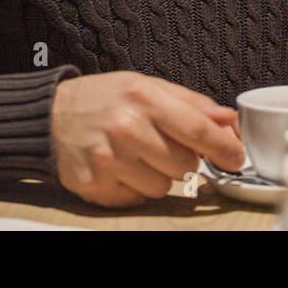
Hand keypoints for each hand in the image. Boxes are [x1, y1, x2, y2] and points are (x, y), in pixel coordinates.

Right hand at [51, 71, 244, 206]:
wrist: (50, 116)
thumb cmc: (106, 99)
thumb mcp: (149, 87)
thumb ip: (193, 105)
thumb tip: (231, 122)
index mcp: (144, 98)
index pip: (198, 130)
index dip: (224, 148)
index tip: (236, 158)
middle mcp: (125, 128)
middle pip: (185, 164)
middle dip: (184, 159)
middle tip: (163, 145)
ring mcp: (107, 160)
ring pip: (163, 188)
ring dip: (158, 176)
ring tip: (137, 156)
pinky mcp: (94, 186)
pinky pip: (137, 200)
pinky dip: (134, 188)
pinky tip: (120, 168)